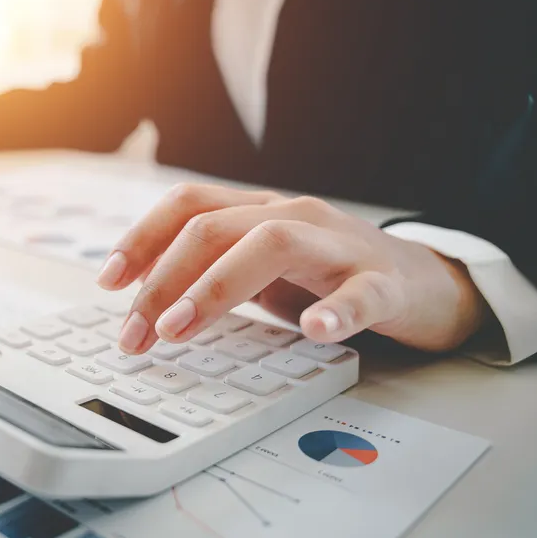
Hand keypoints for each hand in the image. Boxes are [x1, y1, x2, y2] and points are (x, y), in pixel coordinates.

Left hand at [97, 184, 489, 354]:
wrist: (427, 283)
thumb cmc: (332, 276)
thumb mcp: (261, 270)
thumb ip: (210, 271)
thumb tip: (143, 297)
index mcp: (260, 212)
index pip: (189, 205)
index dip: (142, 237)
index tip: (109, 281)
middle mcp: (294, 217)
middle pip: (214, 228)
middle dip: (162, 280)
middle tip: (135, 332)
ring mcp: (340, 246)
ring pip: (272, 244)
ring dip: (215, 286)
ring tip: (181, 328)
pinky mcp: (385, 283)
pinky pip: (362, 293)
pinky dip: (336, 310)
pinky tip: (314, 330)